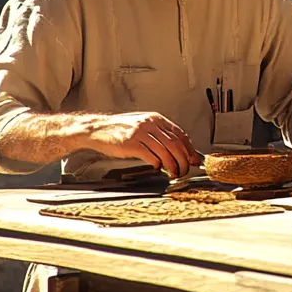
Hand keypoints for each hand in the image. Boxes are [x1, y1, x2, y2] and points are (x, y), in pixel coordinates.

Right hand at [84, 112, 201, 176]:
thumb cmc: (120, 129)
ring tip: (174, 173)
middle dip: (184, 160)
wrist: (97, 129)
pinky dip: (157, 164)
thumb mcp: (142, 125)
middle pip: (175, 144)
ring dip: (172, 165)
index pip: (180, 134)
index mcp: (155, 118)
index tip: (195, 159)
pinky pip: (150, 156)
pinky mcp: (130, 144)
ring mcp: (140, 133)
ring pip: (165, 151)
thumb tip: (178, 149)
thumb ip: (158, 133)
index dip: (190, 149)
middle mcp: (149, 124)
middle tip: (185, 170)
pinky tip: (156, 167)